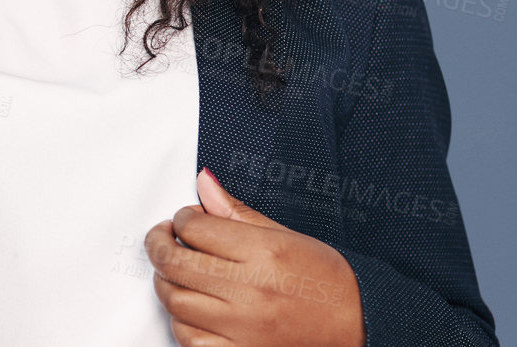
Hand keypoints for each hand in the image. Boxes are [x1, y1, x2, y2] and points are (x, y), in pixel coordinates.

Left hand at [143, 167, 364, 346]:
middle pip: (175, 263)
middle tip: (162, 238)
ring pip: (175, 302)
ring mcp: (243, 329)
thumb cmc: (325, 280)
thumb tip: (204, 184)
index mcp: (263, 253)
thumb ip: (236, 212)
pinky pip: (188, 340)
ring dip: (166, 282)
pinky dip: (180, 322)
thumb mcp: (285, 235)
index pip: (194, 228)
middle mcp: (250, 291)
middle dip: (158, 245)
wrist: (357, 325)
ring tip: (175, 271)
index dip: (181, 218)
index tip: (185, 219)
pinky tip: (190, 307)